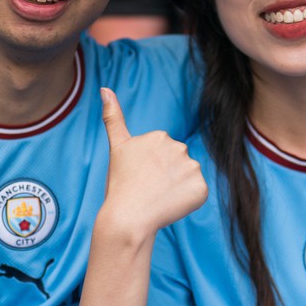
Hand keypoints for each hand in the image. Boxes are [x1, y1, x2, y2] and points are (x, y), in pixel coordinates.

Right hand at [97, 87, 206, 242]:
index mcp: (160, 136)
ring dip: (177, 188)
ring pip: (188, 178)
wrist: (128, 217)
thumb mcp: (116, 147)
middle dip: (166, 176)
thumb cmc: (120, 184)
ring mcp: (192, 168)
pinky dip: (187, 202)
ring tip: (158, 198)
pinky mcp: (201, 189)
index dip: (151, 168)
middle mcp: (179, 147)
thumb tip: (104, 87)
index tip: (140, 177)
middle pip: (177, 163)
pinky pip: (197, 194)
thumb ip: (113, 117)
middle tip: (148, 189)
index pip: (162, 153)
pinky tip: (170, 206)